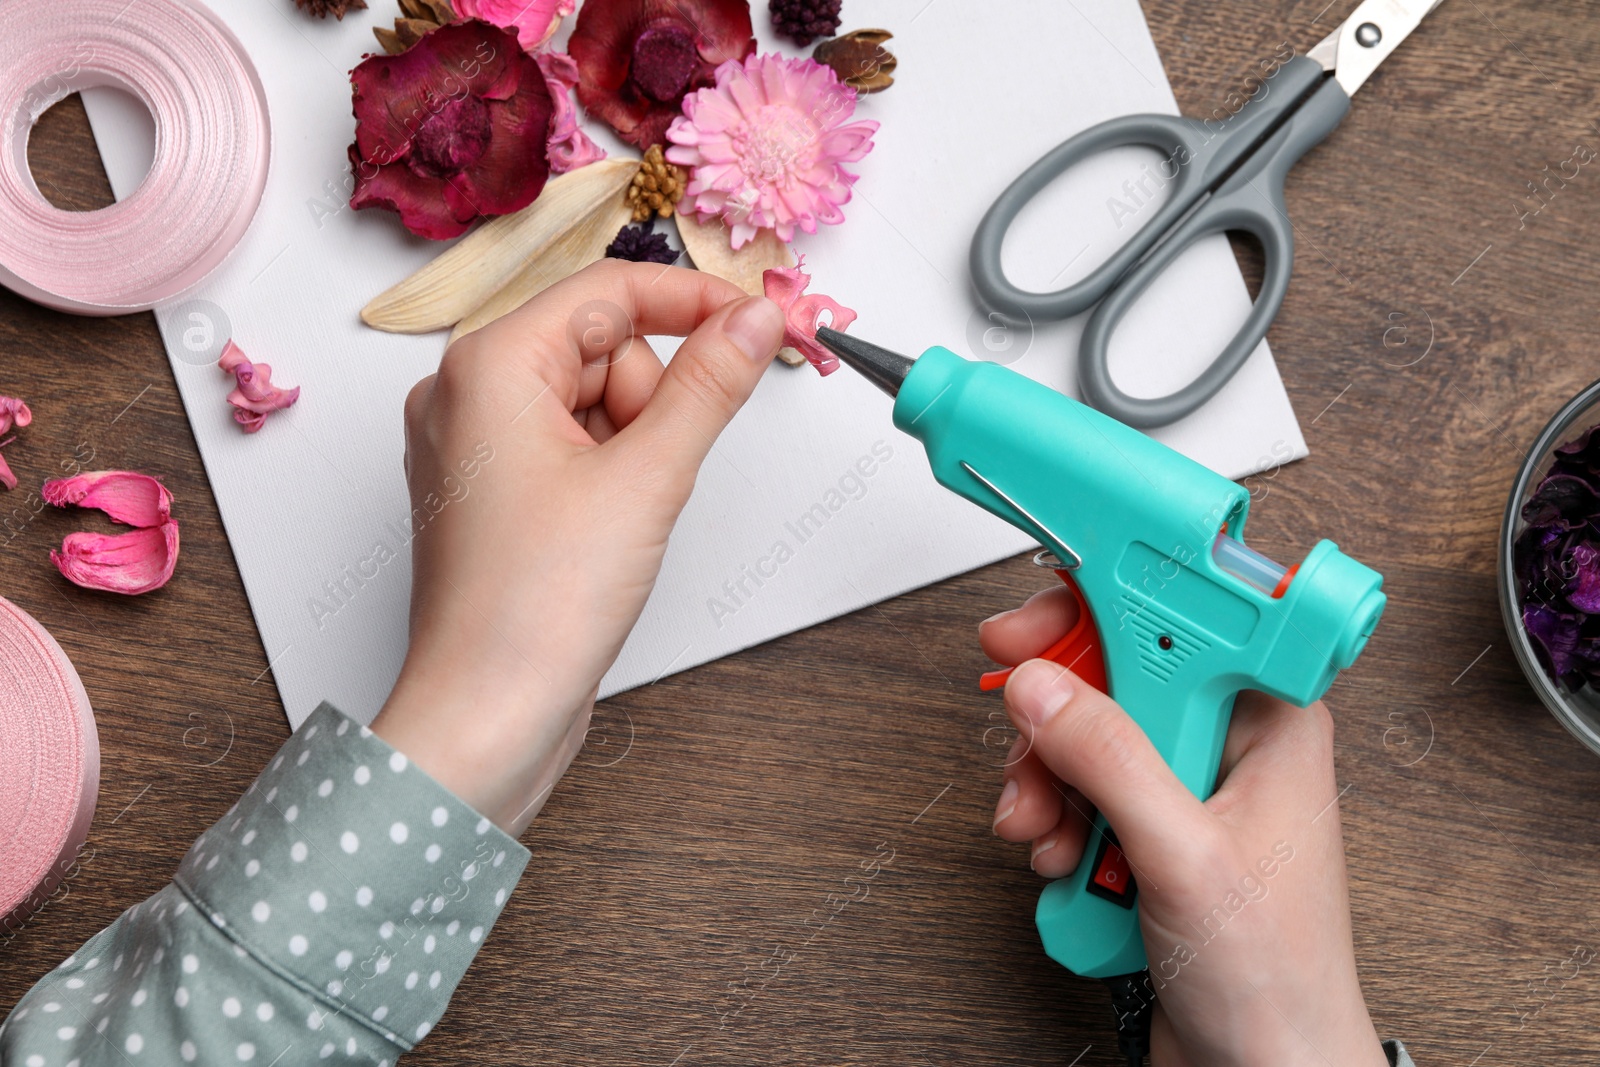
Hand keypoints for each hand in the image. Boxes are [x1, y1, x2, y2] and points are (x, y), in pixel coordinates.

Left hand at [371, 260, 785, 834]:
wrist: (487, 715)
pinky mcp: (494, 495)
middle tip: (653, 472)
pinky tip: (608, 529)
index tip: (761, 322)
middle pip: (603, 344)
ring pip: (593, 399)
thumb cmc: (536, 605)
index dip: (696, 301)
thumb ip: (711, 384)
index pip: (611, 289)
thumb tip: (755, 318)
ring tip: (623, 515)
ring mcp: (476, 447)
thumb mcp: (647, 477)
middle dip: (652, 398)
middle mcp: (467, 394)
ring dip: (633, 443)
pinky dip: (610, 472)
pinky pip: (573, 446)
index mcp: (488, 365)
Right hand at [981, 587, 1387, 1066]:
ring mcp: (1186, 788)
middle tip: (1028, 752)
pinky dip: (1055, 822)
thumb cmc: (1276, 979)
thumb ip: (1111, 762)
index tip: (1028, 628)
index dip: (1094, 611)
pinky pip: (1079, 792)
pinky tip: (1063, 861)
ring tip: (1050, 835)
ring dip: (1048, 787)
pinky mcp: (1151, 830)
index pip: (1175, 620)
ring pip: (1084, 738)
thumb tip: (1044, 689)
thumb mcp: (1186, 859)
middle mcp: (1227, 742)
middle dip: (1057, 727)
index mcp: (1268, 719)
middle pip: (1112, 677)